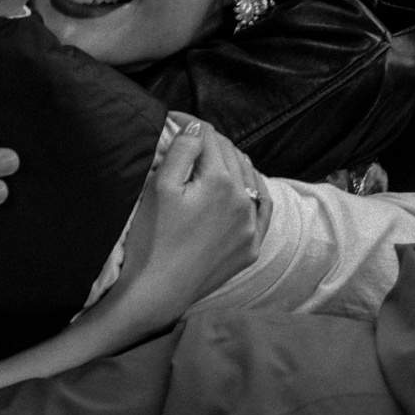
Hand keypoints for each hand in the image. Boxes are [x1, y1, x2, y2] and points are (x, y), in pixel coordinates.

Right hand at [102, 115, 261, 333]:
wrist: (156, 293)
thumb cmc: (152, 240)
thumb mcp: (160, 187)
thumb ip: (183, 150)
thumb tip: (197, 128)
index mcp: (221, 181)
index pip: (209, 137)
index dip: (189, 124)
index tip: (172, 120)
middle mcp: (243, 201)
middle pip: (231, 154)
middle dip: (209, 142)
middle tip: (186, 138)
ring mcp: (250, 227)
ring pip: (249, 178)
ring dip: (231, 163)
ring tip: (209, 158)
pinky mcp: (250, 248)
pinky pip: (262, 210)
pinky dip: (254, 192)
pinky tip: (247, 185)